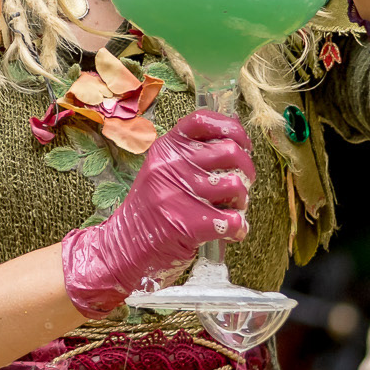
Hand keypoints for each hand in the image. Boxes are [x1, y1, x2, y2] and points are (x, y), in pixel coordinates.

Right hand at [59, 109, 254, 315]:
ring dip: (242, 201)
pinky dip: (239, 228)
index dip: (231, 129)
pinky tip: (230, 232)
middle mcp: (170, 166)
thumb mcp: (162, 172)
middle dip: (247, 170)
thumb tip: (235, 139)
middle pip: (231, 150)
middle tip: (241, 185)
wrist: (123, 247)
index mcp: (166, 149)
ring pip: (236, 185)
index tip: (242, 144)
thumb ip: (191, 156)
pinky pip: (234, 219)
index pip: (202, 121)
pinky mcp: (187, 224)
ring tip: (230, 210)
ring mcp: (177, 194)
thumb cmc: (151, 210)